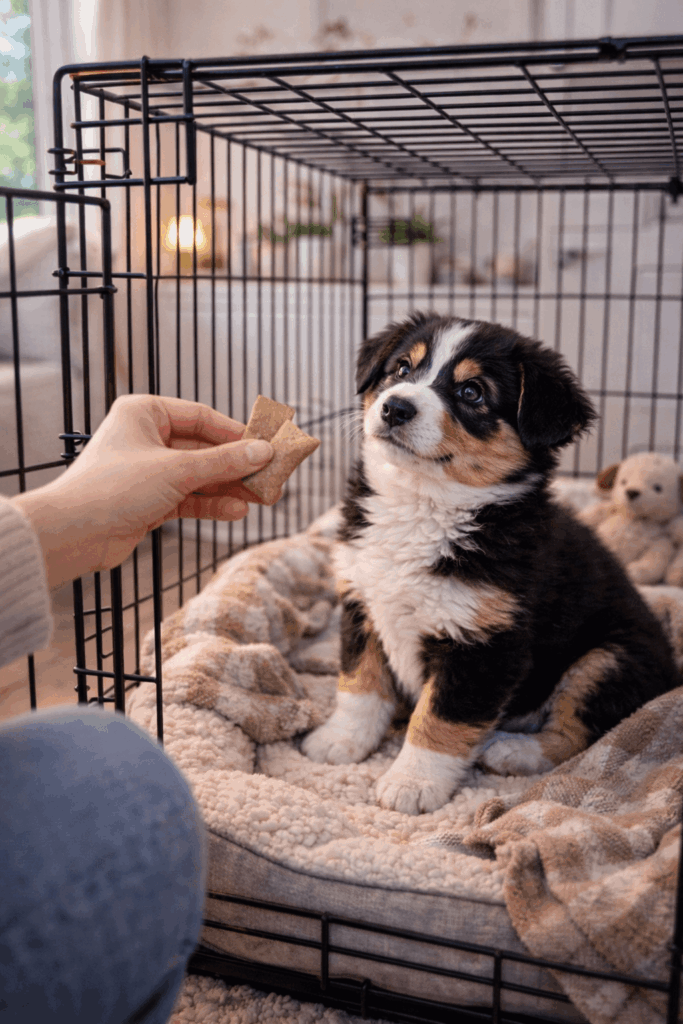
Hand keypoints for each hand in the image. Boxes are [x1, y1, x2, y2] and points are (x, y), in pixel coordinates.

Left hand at [11, 394, 274, 588]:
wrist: (72, 534)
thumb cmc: (113, 488)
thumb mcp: (177, 470)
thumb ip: (224, 462)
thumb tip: (264, 452)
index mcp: (145, 412)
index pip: (202, 417)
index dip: (236, 433)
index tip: (267, 445)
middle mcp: (146, 438)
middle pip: (205, 448)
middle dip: (238, 466)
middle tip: (271, 478)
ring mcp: (149, 471)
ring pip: (200, 475)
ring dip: (229, 487)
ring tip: (262, 499)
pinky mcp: (150, 500)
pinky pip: (189, 497)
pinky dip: (212, 504)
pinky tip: (236, 511)